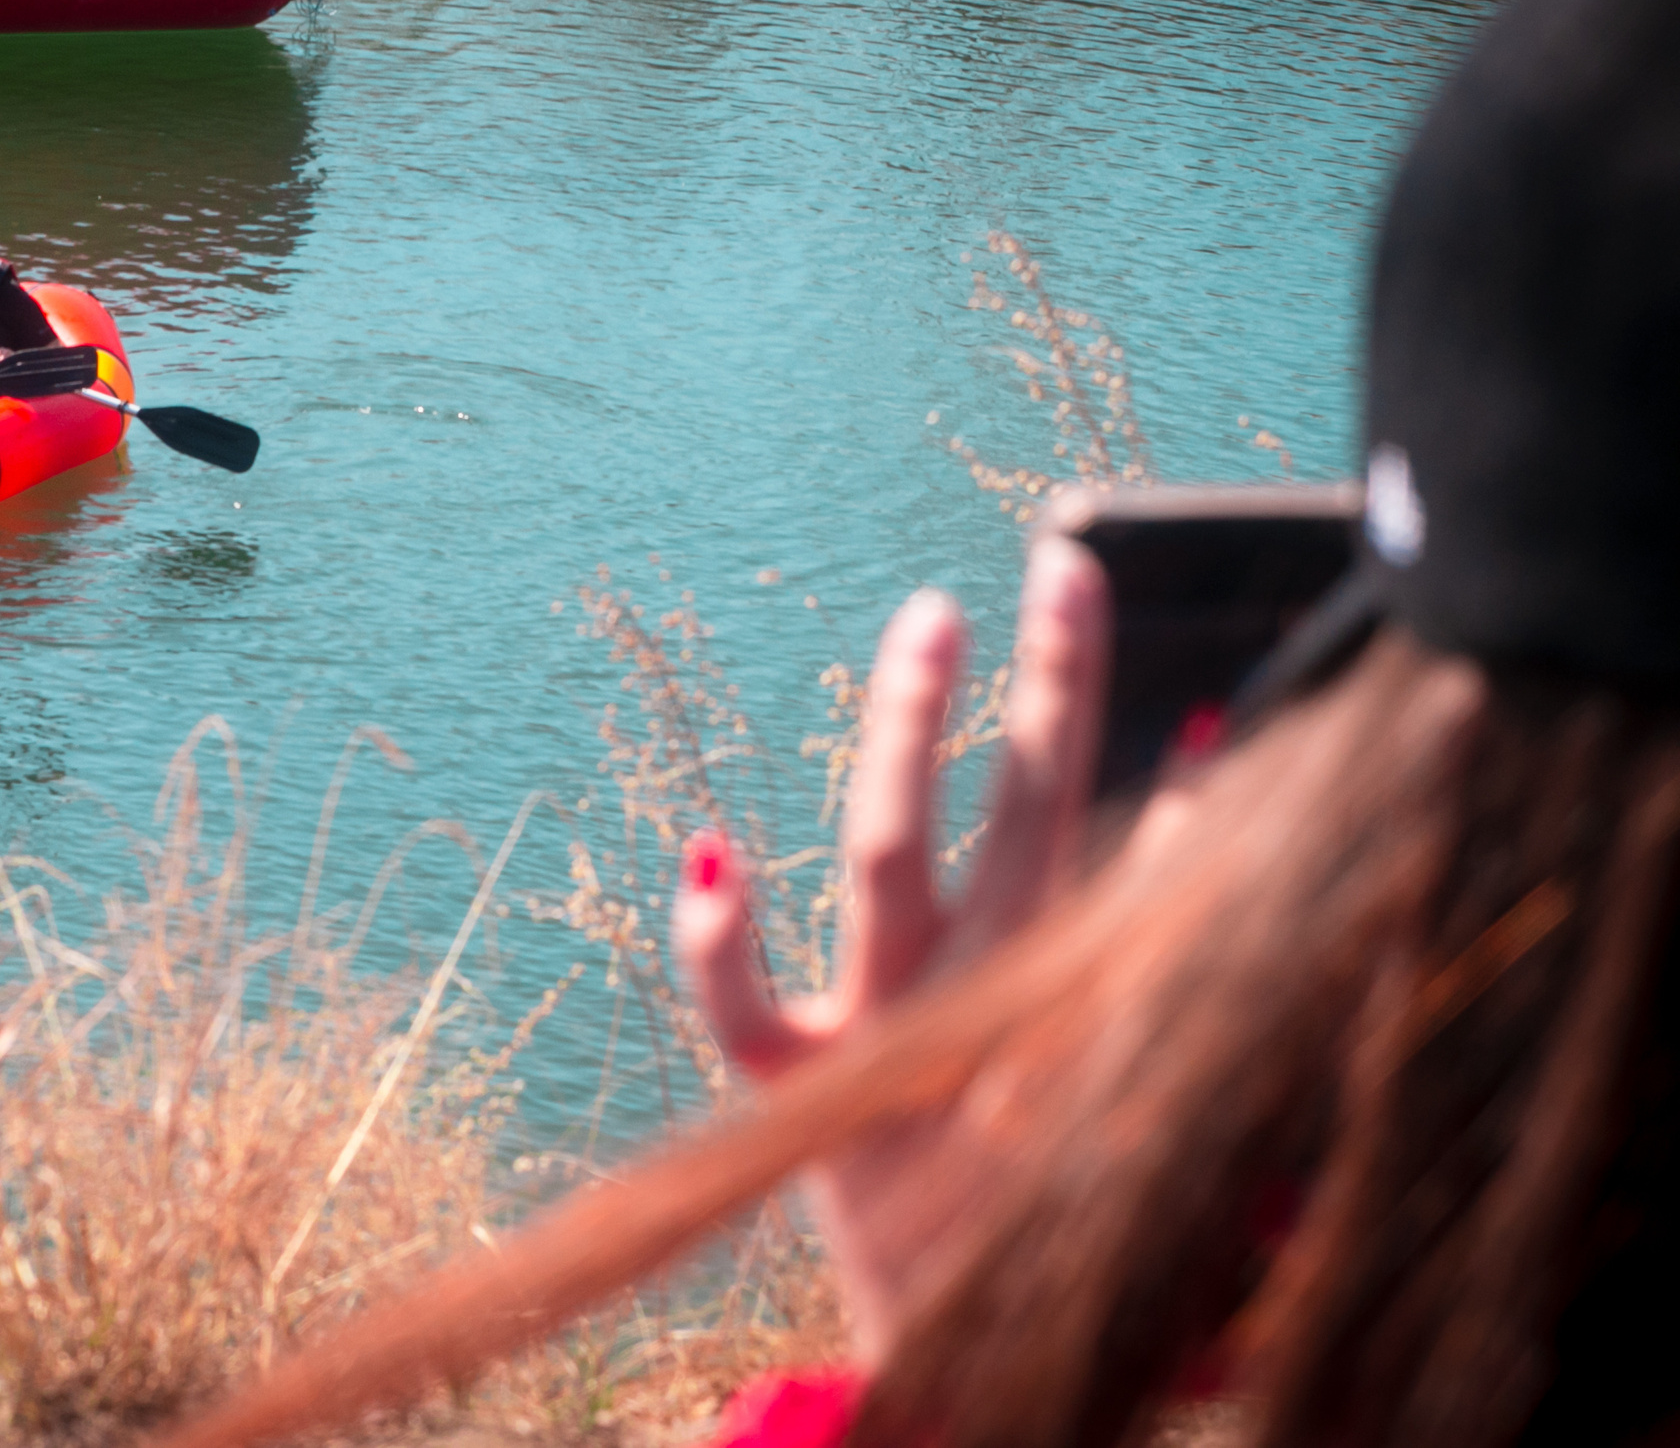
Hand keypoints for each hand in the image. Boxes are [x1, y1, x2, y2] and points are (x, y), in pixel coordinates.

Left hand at [672, 535, 1109, 1353]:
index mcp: (1049, 974)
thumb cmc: (1020, 1175)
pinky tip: (709, 852)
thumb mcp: (1090, 1048)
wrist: (957, 1338)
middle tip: (1060, 568)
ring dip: (913, 737)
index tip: (1082, 572)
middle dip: (1049, 688)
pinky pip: (748, 1013)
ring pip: (896, 866)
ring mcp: (886, 1034)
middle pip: (1026, 815)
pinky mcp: (800, 1091)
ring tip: (930, 618)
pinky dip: (723, 943)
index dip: (1078, 691)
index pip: (1081, 807)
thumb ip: (1139, 932)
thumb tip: (1198, 797)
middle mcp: (977, 986)